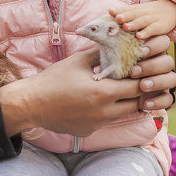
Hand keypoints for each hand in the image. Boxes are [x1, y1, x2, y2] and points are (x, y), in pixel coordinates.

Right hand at [0, 34, 175, 135]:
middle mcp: (104, 112)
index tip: (142, 71)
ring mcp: (97, 124)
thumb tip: (118, 44)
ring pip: (123, 114)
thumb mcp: (79, 61)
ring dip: (124, 103)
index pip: (138, 88)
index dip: (143, 79)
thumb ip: (102, 53)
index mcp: (103, 93)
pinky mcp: (88, 132)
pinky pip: (106, 122)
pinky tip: (97, 102)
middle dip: (138, 92)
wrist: (31, 103)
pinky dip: (107, 112)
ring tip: (119, 90)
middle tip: (136, 80)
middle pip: (136, 104)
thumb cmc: (54, 79)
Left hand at [109, 0, 175, 38]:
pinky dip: (147, 32)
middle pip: (134, 13)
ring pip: (143, 21)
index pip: (128, 8)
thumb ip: (127, 12)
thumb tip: (109, 13)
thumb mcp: (140, 10)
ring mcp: (153, 19)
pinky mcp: (161, 26)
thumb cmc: (151, 12)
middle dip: (125, 15)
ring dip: (134, 24)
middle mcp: (145, 12)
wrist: (174, 8)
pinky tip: (139, 36)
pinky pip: (153, 29)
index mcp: (138, 8)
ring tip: (125, 27)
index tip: (110, 11)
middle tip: (116, 18)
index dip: (119, 9)